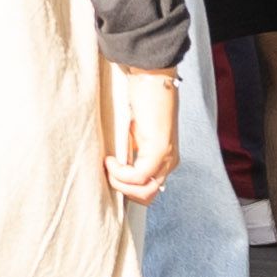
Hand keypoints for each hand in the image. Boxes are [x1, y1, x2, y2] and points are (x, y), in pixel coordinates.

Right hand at [104, 64, 176, 205]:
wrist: (152, 80)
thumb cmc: (142, 99)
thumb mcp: (134, 130)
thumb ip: (131, 148)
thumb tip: (116, 162)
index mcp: (164, 158)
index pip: (148, 189)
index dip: (126, 187)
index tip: (110, 172)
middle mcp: (169, 162)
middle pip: (147, 196)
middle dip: (122, 190)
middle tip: (108, 171)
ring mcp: (166, 158)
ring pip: (144, 191)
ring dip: (120, 184)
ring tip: (109, 165)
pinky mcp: (158, 151)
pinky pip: (138, 177)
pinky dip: (120, 173)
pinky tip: (111, 159)